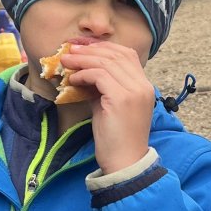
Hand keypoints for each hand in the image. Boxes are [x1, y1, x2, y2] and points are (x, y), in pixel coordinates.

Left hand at [58, 40, 155, 172]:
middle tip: (70, 51)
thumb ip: (102, 88)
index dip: (104, 47)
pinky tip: (73, 79)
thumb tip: (83, 73)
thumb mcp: (110, 106)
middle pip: (116, 54)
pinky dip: (83, 74)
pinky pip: (99, 75)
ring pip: (106, 62)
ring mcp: (134, 91)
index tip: (83, 48)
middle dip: (90, 50)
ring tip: (66, 62)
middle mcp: (142, 85)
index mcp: (144, 86)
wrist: (125, 163)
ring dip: (83, 60)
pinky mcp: (121, 99)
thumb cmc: (116, 139)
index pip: (127, 54)